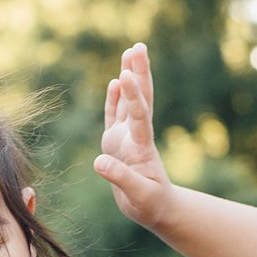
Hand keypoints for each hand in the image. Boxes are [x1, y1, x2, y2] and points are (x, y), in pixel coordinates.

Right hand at [94, 42, 175, 227]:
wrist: (157, 210)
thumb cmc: (150, 205)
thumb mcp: (139, 197)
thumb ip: (121, 178)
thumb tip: (99, 162)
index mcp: (141, 147)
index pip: (138, 116)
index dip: (131, 96)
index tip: (124, 75)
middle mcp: (135, 136)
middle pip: (140, 99)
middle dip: (139, 73)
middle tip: (139, 47)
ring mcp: (127, 137)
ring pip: (129, 101)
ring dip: (130, 77)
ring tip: (131, 51)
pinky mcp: (117, 143)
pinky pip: (115, 116)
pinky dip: (115, 99)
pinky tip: (114, 81)